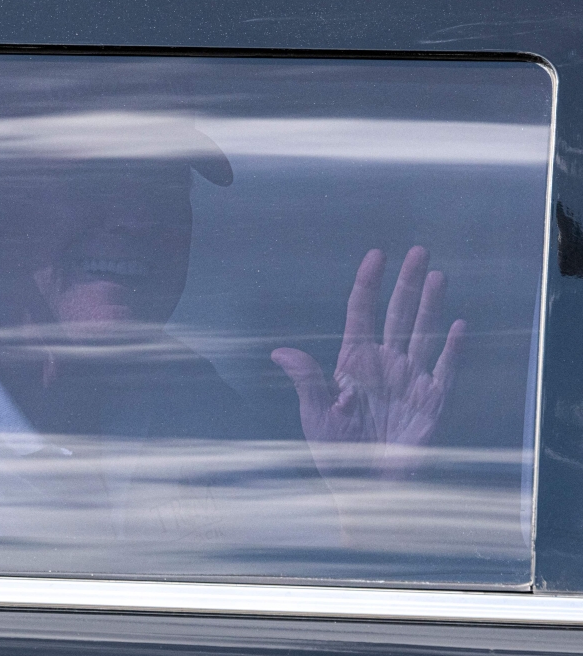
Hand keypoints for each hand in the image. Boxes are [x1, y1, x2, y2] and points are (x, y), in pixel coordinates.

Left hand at [271, 247, 464, 478]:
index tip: (377, 255)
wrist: (365, 487)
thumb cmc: (334, 452)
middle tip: (420, 251)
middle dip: (408, 283)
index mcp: (353, 362)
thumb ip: (306, 380)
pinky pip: (445, 369)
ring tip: (438, 275)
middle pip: (398, 314)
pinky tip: (458, 324)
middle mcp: (384, 364)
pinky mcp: (431, 401)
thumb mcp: (315, 414)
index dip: (369, 283)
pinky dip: (452, 348)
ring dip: (431, 305)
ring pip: (424, 333)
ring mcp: (410, 380)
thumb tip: (279, 351)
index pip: (362, 312)